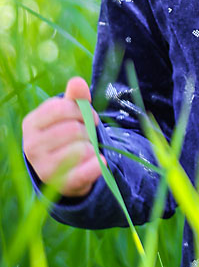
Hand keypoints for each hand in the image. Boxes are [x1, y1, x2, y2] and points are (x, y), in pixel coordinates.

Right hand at [22, 77, 105, 197]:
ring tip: (86, 149)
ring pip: (82, 148)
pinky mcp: (60, 184)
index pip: (62, 107)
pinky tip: (99, 161)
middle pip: (74, 129)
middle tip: (88, 135)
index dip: (82, 110)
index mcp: (31, 124)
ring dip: (92, 147)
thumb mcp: (69, 114)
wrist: (63, 170)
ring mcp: (43, 167)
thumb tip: (77, 82)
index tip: (88, 116)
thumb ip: (75, 98)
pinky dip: (98, 164)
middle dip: (89, 130)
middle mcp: (31, 146)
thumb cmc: (66, 134)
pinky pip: (86, 170)